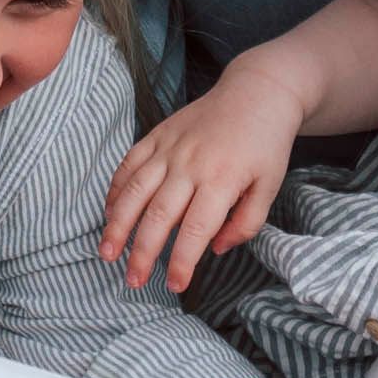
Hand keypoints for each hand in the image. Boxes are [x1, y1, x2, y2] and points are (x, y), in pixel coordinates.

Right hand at [102, 74, 299, 291]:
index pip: (197, 230)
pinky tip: (109, 214)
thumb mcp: (270, 186)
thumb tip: (215, 249)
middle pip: (159, 215)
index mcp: (222, 180)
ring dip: (118, 225)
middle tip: (133, 281)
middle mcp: (190, 164)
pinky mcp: (158, 135)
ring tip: (107, 253)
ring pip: (135, 191)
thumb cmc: (265, 144)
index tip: (173, 285)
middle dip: (142, 252)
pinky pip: (129, 164)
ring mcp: (169, 148)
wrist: (257, 92)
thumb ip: (246, 223)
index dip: (182, 262)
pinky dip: (115, 190)